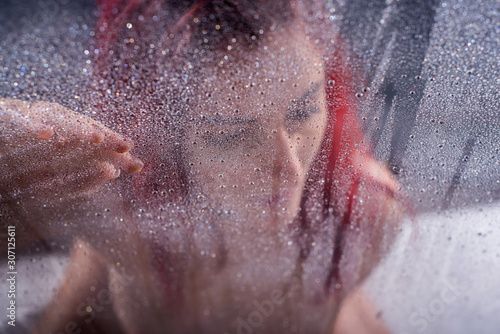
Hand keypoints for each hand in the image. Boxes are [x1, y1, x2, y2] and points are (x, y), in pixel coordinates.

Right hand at [0, 99, 142, 199]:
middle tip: (127, 146)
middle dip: (108, 137)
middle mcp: (54, 120)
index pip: (97, 142)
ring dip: (78, 128)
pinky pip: (18, 118)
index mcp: (65, 131)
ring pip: (58, 118)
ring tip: (98, 139)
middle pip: (85, 128)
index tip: (137, 165)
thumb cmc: (22, 148)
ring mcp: (32, 114)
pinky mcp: (7, 114)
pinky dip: (32, 125)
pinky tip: (47, 134)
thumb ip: (79, 168)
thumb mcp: (52, 161)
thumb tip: (112, 172)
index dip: (116, 152)